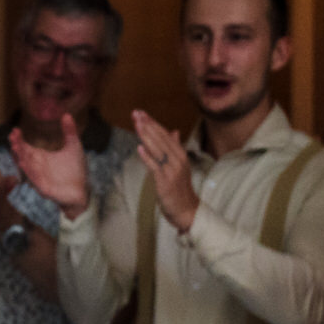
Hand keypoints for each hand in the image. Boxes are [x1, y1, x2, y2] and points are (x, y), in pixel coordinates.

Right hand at [8, 115, 89, 218]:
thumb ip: (69, 132)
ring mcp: (39, 178)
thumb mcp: (73, 147)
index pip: (27, 147)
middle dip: (18, 146)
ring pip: (27, 167)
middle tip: (12, 136)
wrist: (81, 191)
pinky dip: (30, 172)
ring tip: (15, 147)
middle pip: (24, 155)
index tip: (15, 130)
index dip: (20, 140)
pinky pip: (35, 180)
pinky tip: (24, 164)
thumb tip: (66, 114)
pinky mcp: (44, 188)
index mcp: (41, 157)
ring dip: (21, 157)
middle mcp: (37, 167)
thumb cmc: (75, 170)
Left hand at [133, 110, 199, 232]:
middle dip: (148, 125)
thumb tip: (174, 131)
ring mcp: (172, 170)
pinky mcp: (165, 182)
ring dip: (146, 136)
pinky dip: (148, 157)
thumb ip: (175, 148)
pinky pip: (155, 167)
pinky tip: (139, 148)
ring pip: (158, 150)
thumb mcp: (179, 165)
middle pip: (161, 139)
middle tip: (136, 113)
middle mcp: (178, 160)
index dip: (153, 123)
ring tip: (137, 124)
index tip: (141, 113)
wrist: (187, 210)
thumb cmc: (180, 188)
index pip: (165, 135)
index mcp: (180, 155)